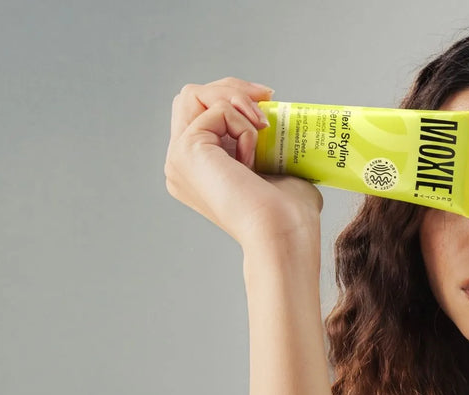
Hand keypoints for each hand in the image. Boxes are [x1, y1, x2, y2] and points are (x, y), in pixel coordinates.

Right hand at [165, 77, 323, 252]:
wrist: (283, 233)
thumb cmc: (289, 212)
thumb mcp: (275, 168)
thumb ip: (263, 145)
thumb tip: (277, 119)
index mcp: (198, 169)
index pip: (200, 112)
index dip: (231, 95)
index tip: (270, 98)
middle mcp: (180, 164)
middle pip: (190, 96)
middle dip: (231, 88)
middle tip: (268, 98)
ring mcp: (178, 158)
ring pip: (193, 95)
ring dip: (235, 99)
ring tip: (263, 126)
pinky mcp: (186, 151)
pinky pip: (216, 111)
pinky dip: (243, 125)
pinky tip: (253, 157)